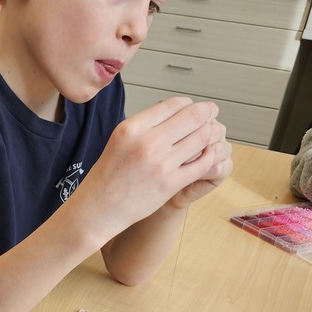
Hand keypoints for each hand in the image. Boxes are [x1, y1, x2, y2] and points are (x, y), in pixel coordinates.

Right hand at [91, 97, 232, 228]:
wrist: (100, 208)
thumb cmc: (109, 175)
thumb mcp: (120, 139)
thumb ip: (146, 125)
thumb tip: (177, 112)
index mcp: (132, 127)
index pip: (174, 104)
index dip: (190, 104)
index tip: (194, 109)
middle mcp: (147, 142)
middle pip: (193, 117)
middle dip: (207, 113)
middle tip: (212, 114)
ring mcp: (160, 164)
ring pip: (202, 138)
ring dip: (210, 134)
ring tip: (209, 135)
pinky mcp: (170, 183)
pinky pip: (202, 163)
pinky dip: (209, 156)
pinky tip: (206, 155)